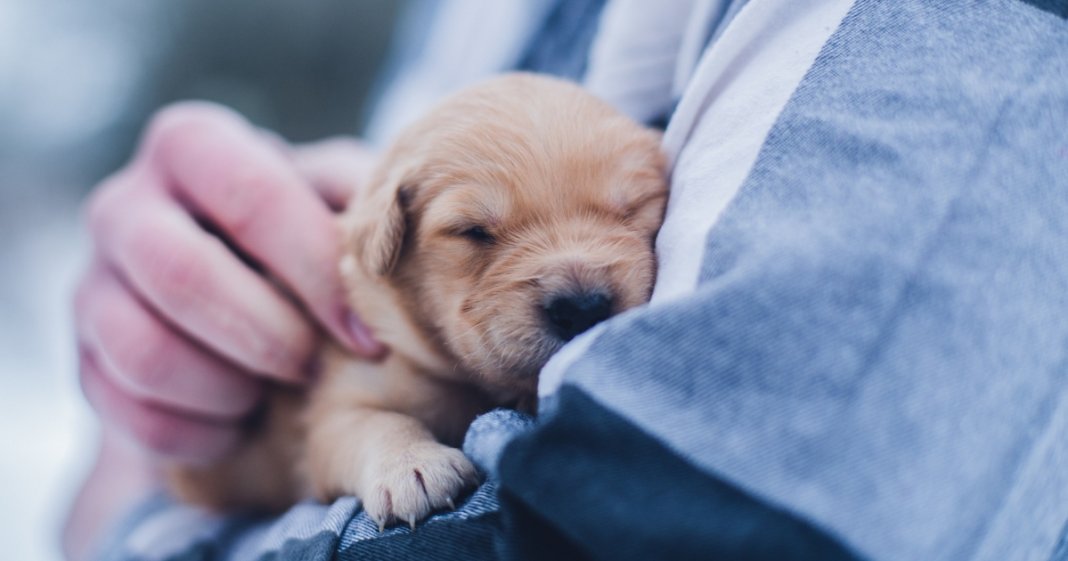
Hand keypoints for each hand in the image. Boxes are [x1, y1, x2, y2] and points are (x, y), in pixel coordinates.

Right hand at [74, 102, 384, 463]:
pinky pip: (127, 412)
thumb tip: (415, 225)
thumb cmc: (304, 236)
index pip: (253, 197)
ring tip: (275, 391)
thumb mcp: (337, 199)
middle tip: (313, 367)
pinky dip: (198, 432)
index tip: (367, 337)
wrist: (237, 294)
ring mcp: (92, 283)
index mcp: (192, 146)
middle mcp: (124, 204)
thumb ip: (363, 199)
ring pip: (142, 349)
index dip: (316, 274)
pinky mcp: (84, 358)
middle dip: (266, 336)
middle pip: (180, 273)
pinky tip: (241, 423)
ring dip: (227, 387)